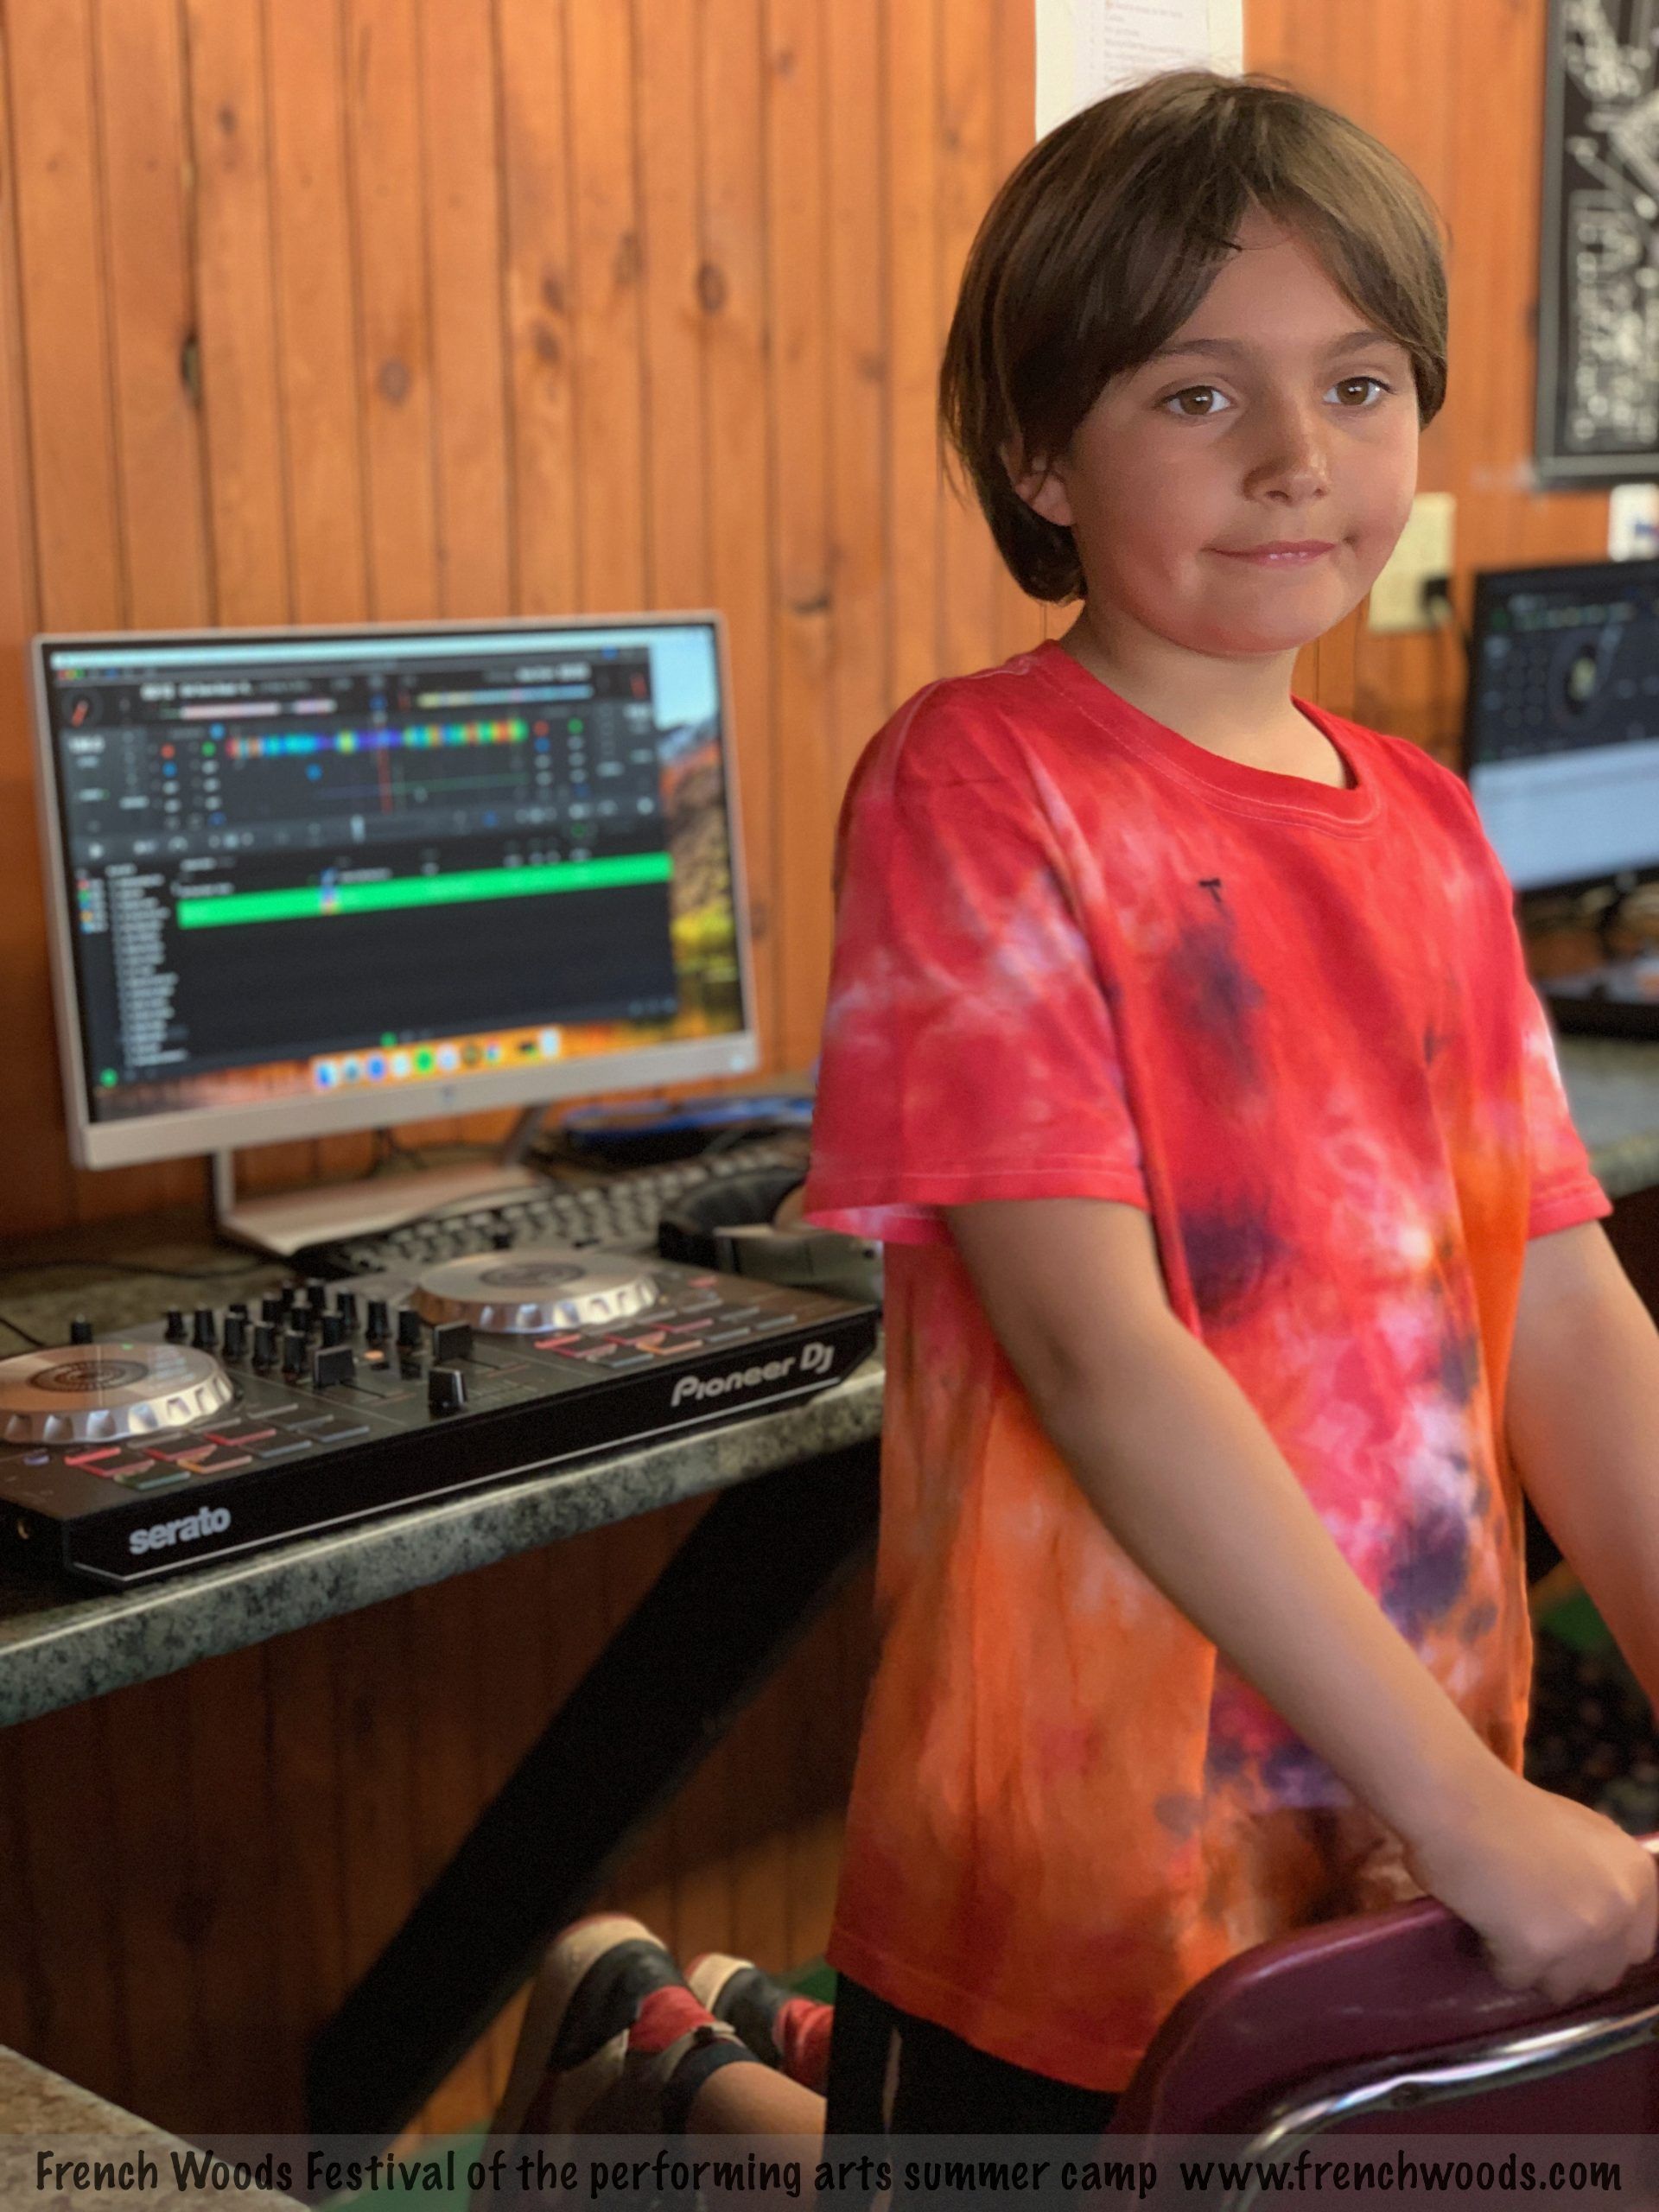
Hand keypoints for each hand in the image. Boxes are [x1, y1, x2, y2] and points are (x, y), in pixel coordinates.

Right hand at [1404, 1772, 1658, 2006]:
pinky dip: (1495, 1957)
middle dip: (1566, 1962)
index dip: (1598, 1945)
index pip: (1637, 1948)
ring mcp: (1583, 1930)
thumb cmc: (1510, 1809)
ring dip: (1532, 1967)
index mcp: (1639, 1877)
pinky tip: (1483, 1920)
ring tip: (1502, 1924)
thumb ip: (1605, 1881)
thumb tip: (1603, 1925)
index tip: (1565, 1931)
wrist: (1459, 1797)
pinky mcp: (1537, 1948)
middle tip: (1529, 1929)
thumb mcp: (1584, 1837)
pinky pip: (1516, 1979)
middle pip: (1603, 1975)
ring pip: (1562, 1987)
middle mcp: (1622, 1906)